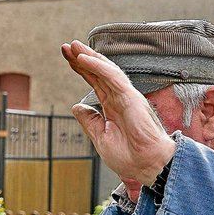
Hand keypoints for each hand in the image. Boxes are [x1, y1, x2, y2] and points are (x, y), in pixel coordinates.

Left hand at [61, 40, 175, 185]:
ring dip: (90, 57)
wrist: (146, 167)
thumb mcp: (101, 138)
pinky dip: (98, 67)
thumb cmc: (130, 158)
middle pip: (100, 73)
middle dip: (83, 59)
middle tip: (67, 47)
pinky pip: (113, 78)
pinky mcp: (131, 98)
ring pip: (107, 71)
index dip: (82, 70)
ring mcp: (126, 97)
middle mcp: (120, 100)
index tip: (68, 59)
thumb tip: (77, 107)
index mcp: (113, 108)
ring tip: (73, 47)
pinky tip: (84, 60)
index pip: (96, 83)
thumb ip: (90, 121)